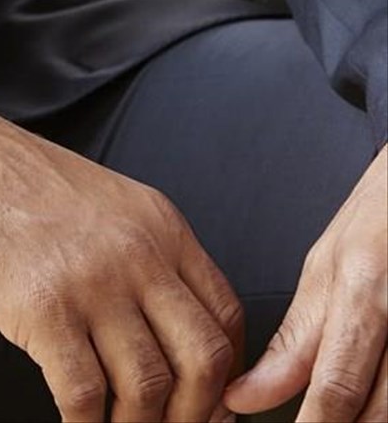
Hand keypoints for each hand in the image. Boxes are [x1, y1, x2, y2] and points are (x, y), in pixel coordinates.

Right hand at [0, 100, 243, 421]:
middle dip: (195, 414)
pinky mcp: (44, 310)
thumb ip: (149, 259)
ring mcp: (92, 282)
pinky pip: (85, 397)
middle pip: (204, 360)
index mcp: (160, 225)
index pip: (226, 316)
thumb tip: (175, 336)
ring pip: (150, 388)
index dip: (225, 374)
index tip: (210, 403)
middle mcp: (138, 253)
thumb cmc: (20, 187)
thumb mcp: (108, 206)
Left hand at [226, 145, 386, 421]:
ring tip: (334, 415)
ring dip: (366, 420)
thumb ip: (293, 339)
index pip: (335, 386)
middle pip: (375, 412)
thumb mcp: (324, 266)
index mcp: (358, 288)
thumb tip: (247, 395)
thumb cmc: (377, 218)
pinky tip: (368, 404)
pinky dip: (386, 401)